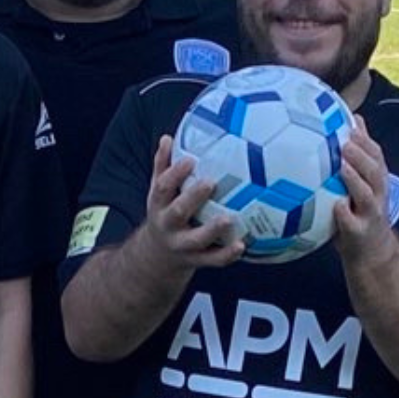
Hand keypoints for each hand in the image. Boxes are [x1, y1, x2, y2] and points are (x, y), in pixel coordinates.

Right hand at [133, 136, 245, 272]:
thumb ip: (163, 167)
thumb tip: (167, 138)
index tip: (189, 160)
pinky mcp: (196, 260)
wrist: (156, 257)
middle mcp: (168, 225)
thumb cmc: (165, 214)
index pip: (163, 188)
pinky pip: (212, 259)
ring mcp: (182, 245)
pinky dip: (227, 254)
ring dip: (212, 230)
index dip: (174, 174)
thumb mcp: (158, 192)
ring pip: (196, 240)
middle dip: (192, 198)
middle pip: (177, 213)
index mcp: (159, 205)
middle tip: (210, 183)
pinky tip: (242, 245)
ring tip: (229, 218)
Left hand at [332, 116, 398, 266]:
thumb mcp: (363, 183)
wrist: (372, 253)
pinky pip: (352, 224)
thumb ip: (360, 155)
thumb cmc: (360, 212)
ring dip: (355, 180)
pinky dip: (345, 214)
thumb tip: (354, 119)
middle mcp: (377, 195)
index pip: (377, 156)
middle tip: (344, 142)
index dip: (366, 141)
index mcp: (377, 181)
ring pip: (367, 195)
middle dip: (362, 156)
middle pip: (375, 172)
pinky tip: (335, 205)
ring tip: (341, 167)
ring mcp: (369, 214)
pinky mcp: (359, 233)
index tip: (351, 125)